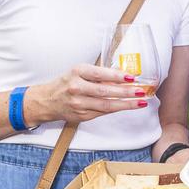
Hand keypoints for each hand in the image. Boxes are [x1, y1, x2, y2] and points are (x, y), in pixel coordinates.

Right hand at [25, 64, 149, 124]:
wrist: (47, 100)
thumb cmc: (66, 83)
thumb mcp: (79, 72)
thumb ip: (99, 75)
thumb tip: (122, 77)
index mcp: (77, 72)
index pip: (100, 74)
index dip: (117, 76)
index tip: (132, 77)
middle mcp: (77, 87)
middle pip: (105, 91)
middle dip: (126, 92)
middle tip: (141, 91)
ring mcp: (79, 103)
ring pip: (106, 105)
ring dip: (126, 104)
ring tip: (140, 102)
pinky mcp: (82, 115)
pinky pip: (103, 112)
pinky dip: (116, 109)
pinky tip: (127, 106)